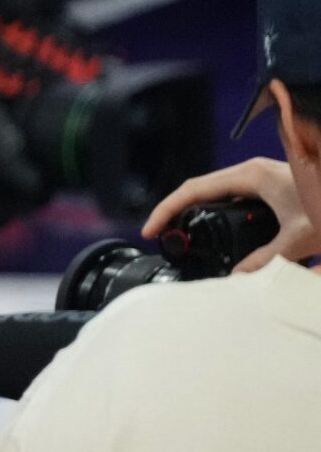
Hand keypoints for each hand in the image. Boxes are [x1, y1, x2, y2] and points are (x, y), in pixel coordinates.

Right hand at [143, 156, 311, 271]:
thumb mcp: (300, 238)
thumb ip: (265, 260)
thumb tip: (237, 278)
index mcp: (251, 175)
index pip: (193, 189)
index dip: (167, 209)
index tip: (152, 230)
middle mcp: (254, 173)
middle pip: (202, 190)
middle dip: (179, 212)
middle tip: (165, 237)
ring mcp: (264, 179)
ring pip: (219, 195)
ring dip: (201, 214)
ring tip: (187, 236)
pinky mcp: (274, 189)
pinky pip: (237, 200)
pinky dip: (222, 215)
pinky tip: (225, 234)